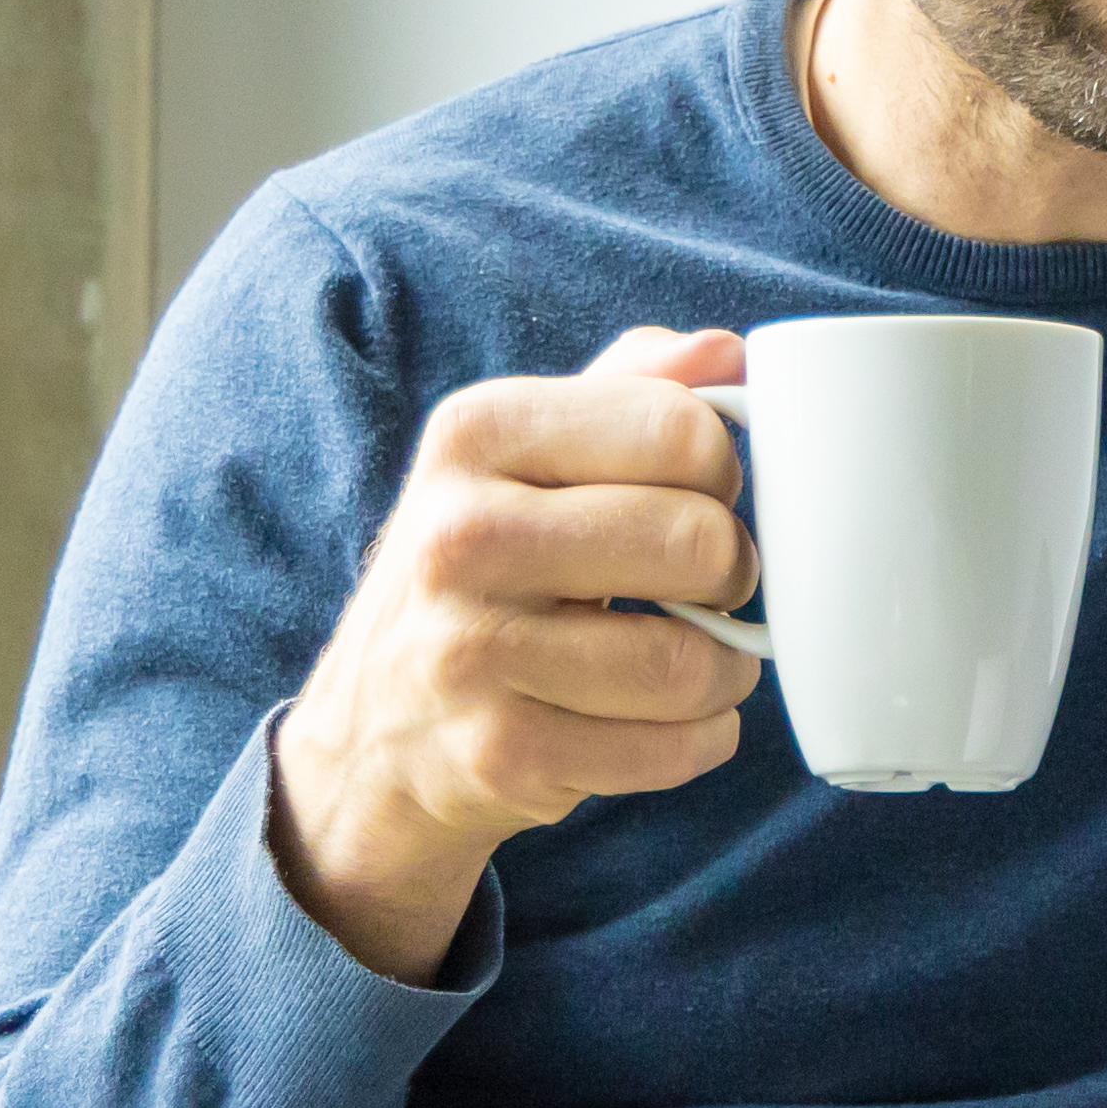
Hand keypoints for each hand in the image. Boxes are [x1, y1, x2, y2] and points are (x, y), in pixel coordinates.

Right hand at [269, 326, 767, 979]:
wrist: (372, 729)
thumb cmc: (483, 569)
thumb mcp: (526, 454)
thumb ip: (632, 389)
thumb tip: (728, 353)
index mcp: (475, 433)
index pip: (680, 429)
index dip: (724, 472)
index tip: (702, 498)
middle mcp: (458, 536)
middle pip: (694, 542)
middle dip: (734, 572)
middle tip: (712, 587)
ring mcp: (470, 652)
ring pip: (688, 660)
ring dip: (727, 670)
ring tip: (700, 659)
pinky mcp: (500, 754)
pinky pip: (669, 748)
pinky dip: (701, 739)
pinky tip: (671, 721)